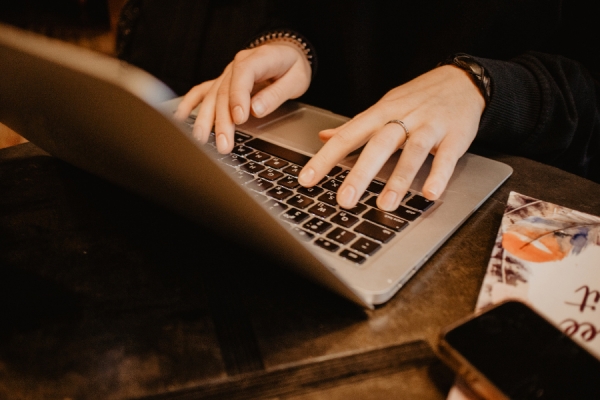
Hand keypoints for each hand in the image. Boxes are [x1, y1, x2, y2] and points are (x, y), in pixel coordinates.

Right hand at [174, 42, 311, 153]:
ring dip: (206, 119)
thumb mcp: (296, 79)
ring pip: (212, 96)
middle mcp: (238, 65)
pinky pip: (203, 91)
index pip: (243, 75)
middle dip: (222, 120)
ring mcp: (228, 74)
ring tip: (201, 140)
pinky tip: (181, 118)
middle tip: (223, 144)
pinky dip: (190, 104)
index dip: (239, 97)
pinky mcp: (222, 82)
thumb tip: (256, 110)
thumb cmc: (293, 66)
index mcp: (258, 59)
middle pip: (224, 91)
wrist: (287, 53)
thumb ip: (277, 94)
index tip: (239, 118)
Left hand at [297, 65, 485, 210]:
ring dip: (398, 180)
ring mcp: (429, 127)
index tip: (307, 180)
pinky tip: (429, 194)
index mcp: (381, 113)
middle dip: (360, 173)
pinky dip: (438, 175)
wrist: (463, 80)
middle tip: (345, 199)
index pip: (348, 136)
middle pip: (378, 145)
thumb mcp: (384, 106)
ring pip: (412, 152)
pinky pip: (446, 157)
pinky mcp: (455, 136)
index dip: (325, 158)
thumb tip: (324, 137)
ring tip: (385, 204)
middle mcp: (403, 118)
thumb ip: (355, 125)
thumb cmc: (418, 98)